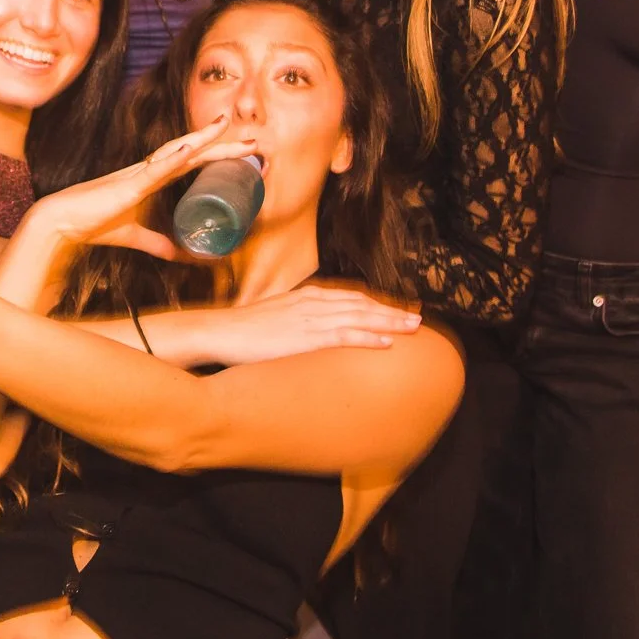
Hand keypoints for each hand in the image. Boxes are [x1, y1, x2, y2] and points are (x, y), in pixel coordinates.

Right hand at [20, 116, 257, 262]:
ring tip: (226, 126)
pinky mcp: (127, 185)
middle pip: (193, 152)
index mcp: (152, 178)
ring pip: (177, 151)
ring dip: (203, 139)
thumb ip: (161, 244)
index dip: (218, 155)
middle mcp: (148, 169)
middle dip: (223, 145)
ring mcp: (139, 174)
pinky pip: (155, 169)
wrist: (62, 222)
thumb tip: (187, 257)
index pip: (193, 162)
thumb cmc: (95, 223)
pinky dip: (174, 158)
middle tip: (254, 142)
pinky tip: (192, 149)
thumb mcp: (137, 236)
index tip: (244, 153)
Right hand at [162, 283, 422, 367]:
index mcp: (307, 296)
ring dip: (389, 321)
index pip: (351, 296)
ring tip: (413, 327)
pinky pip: (343, 336)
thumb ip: (298, 320)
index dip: (377, 302)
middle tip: (418, 316)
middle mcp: (313, 302)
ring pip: (359, 316)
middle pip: (362, 303)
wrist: (219, 331)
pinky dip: (368, 336)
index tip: (399, 307)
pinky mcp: (304, 337)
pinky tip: (386, 342)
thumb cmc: (243, 329)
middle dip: (391, 310)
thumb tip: (311, 330)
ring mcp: (310, 318)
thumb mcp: (276, 317)